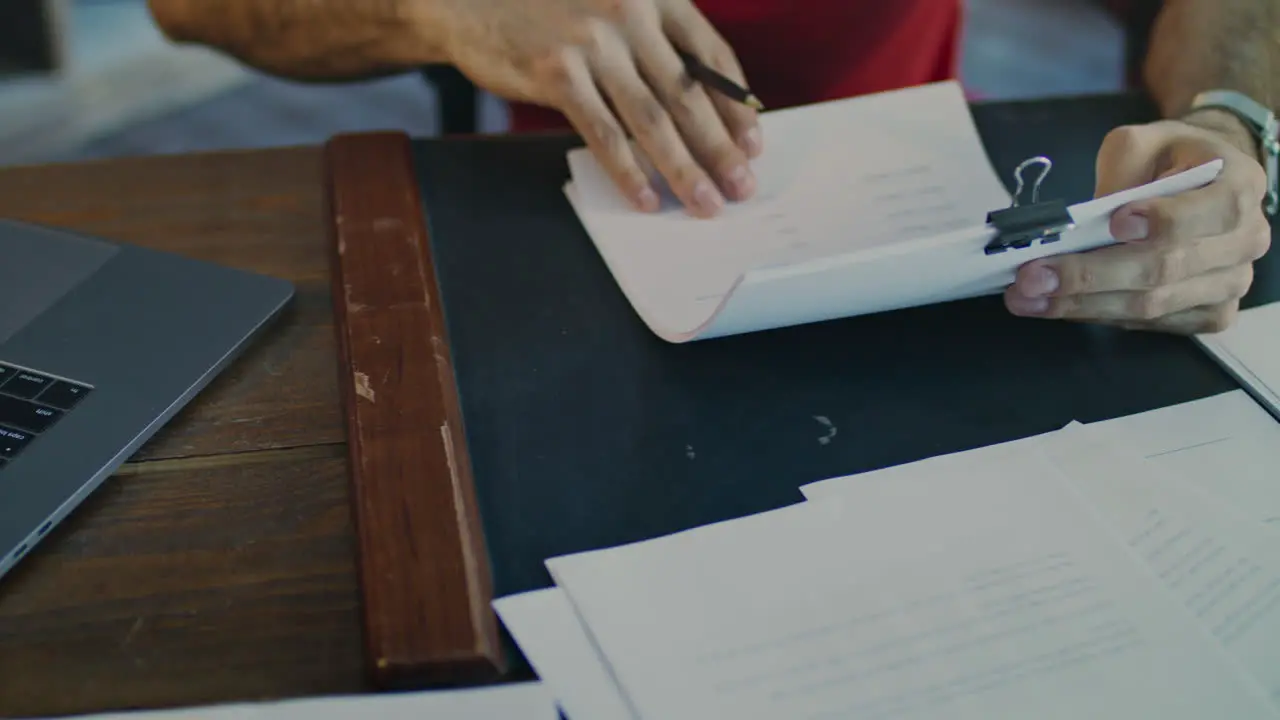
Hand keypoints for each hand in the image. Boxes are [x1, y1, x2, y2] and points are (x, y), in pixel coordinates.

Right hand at [434, 0, 760, 216]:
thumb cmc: (546, 5)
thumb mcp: (610, 4)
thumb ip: (652, 42)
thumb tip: (696, 110)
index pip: (711, 56)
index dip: (736, 105)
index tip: (754, 144)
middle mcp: (630, 11)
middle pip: (688, 94)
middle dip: (720, 148)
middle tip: (742, 186)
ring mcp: (593, 42)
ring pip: (652, 119)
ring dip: (684, 168)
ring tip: (705, 202)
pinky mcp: (556, 71)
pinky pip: (603, 133)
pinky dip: (629, 171)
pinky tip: (647, 198)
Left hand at [1004, 115, 1270, 332]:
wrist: (1205, 181)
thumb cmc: (1171, 158)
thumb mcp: (1144, 141)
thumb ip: (1121, 169)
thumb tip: (1086, 221)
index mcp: (1238, 186)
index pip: (1205, 212)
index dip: (1160, 221)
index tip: (1113, 222)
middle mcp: (1245, 240)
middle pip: (1164, 269)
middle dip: (1089, 276)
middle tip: (1032, 277)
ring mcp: (1230, 283)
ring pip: (1151, 306)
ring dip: (1082, 305)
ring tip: (1028, 298)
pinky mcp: (1210, 313)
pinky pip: (1151, 324)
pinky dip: (1100, 315)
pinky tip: (1059, 307)